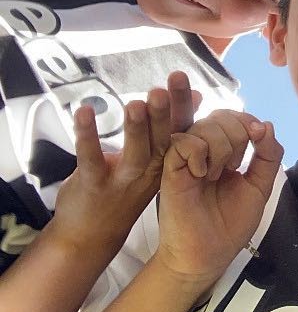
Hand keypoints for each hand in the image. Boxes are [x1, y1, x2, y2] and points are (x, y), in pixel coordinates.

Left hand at [49, 86, 181, 257]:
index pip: (180, 128)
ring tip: (135, 104)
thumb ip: (175, 128)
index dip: (180, 103)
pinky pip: (91, 159)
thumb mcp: (158, 161)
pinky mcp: (94, 184)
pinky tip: (84, 112)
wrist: (92, 234)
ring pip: (135, 153)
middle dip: (162, 114)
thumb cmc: (125, 191)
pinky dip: (87, 135)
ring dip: (135, 128)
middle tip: (161, 91)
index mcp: (168, 161)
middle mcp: (152, 170)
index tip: (180, 77)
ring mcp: (124, 179)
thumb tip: (197, 97)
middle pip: (163, 140)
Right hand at [155, 114, 282, 289]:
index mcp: (223, 152)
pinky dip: (200, 153)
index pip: (233, 117)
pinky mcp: (170, 169)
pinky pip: (184, 141)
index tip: (258, 138)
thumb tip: (266, 124)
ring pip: (204, 125)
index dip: (248, 121)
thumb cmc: (230, 224)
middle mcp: (203, 151)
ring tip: (216, 174)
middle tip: (233, 165)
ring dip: (221, 147)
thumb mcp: (259, 186)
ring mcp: (185, 159)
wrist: (208, 254)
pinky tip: (201, 175)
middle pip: (220, 116)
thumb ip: (268, 156)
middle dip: (238, 135)